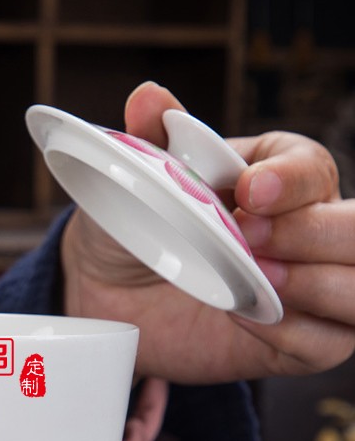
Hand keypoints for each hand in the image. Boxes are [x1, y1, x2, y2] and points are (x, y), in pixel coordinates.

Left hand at [61, 81, 354, 382]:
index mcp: (278, 178)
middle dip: (315, 233)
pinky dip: (292, 333)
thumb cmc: (134, 232)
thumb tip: (148, 96)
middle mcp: (307, 230)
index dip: (292, 180)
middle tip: (250, 240)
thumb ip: (151, 141)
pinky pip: (328, 344)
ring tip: (254, 280)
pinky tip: (243, 318)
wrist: (110, 297)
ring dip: (313, 285)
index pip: (313, 168)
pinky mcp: (295, 340)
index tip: (250, 193)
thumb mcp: (136, 186)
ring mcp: (307, 288)